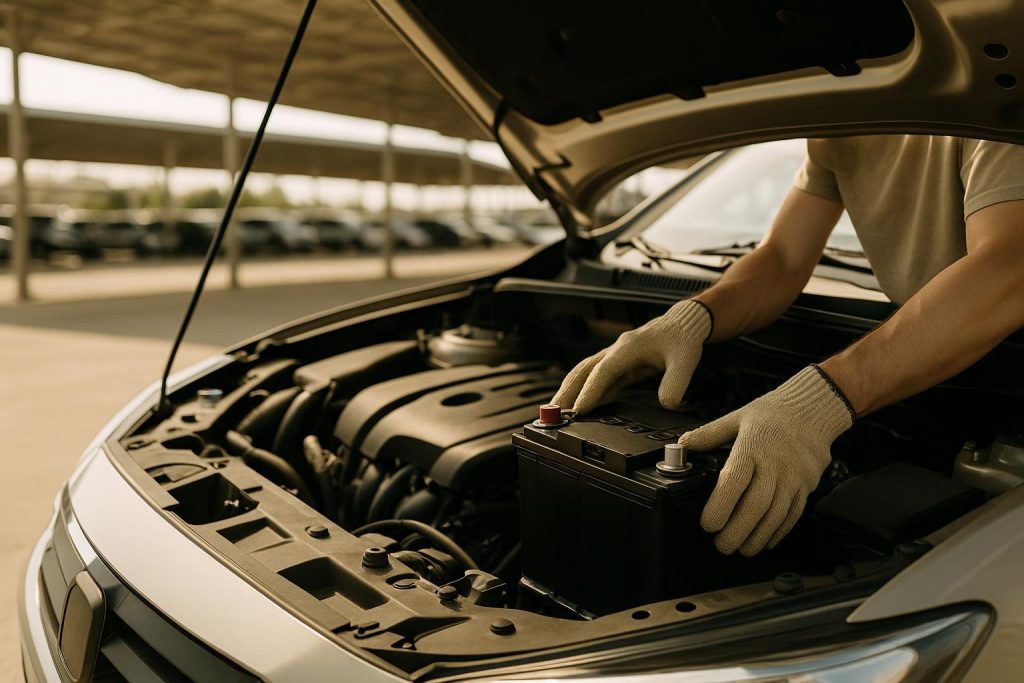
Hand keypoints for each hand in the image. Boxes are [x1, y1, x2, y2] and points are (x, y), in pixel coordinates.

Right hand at [552, 300, 712, 413]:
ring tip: (556, 412)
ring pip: (584, 374)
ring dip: (569, 391)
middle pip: (583, 371)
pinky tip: (579, 407)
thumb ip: (676, 382)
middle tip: (551, 413)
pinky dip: (584, 391)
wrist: (683, 325)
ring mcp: (614, 357)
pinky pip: (596, 379)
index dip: (590, 391)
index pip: (603, 371)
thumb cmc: (682, 339)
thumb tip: (667, 404)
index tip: (579, 410)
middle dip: (566, 392)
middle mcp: (616, 351)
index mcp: (628, 347)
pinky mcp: (618, 365)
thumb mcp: (686, 360)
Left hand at [679, 366, 854, 555]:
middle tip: (721, 545)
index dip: (720, 505)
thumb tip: (683, 444)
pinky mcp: (806, 485)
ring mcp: (793, 477)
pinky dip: (780, 531)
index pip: (734, 480)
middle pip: (756, 505)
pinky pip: (794, 513)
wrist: (813, 409)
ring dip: (758, 536)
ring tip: (742, 549)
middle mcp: (774, 464)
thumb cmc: (773, 414)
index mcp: (752, 447)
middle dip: (737, 530)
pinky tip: (766, 541)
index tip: (707, 524)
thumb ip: (709, 434)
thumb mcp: (737, 417)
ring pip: (776, 514)